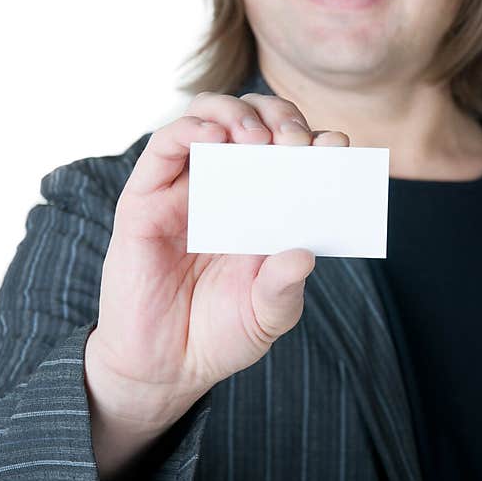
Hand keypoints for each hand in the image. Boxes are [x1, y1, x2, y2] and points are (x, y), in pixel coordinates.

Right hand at [84, 91, 349, 477]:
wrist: (165, 367)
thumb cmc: (220, 335)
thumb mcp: (266, 316)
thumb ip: (284, 288)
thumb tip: (303, 255)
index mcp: (266, 209)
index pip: (295, 154)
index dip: (317, 141)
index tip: (334, 149)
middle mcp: (229, 190)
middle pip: (257, 122)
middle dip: (281, 117)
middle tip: (294, 141)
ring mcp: (187, 189)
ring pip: (210, 118)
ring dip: (237, 113)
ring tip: (257, 137)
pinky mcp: (146, 198)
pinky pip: (164, 146)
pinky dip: (190, 129)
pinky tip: (213, 137)